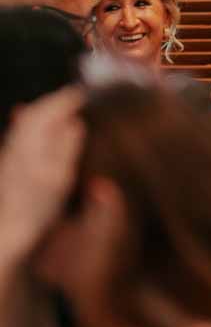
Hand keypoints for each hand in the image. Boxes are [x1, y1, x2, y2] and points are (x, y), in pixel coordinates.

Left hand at [0, 88, 84, 264]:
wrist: (9, 233)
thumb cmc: (38, 208)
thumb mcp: (61, 176)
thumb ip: (67, 146)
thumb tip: (74, 123)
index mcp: (33, 142)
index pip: (52, 110)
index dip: (69, 99)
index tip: (85, 93)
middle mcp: (19, 143)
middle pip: (37, 112)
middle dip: (56, 101)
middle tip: (75, 96)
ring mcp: (11, 154)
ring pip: (26, 122)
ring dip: (44, 111)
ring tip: (60, 108)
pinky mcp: (8, 165)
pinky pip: (21, 133)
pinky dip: (33, 125)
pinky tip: (39, 130)